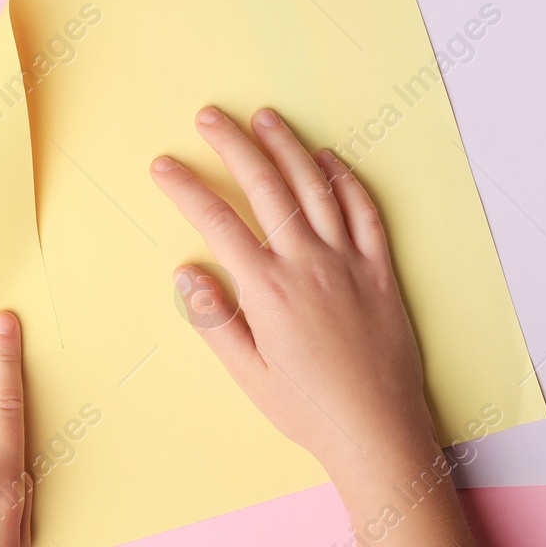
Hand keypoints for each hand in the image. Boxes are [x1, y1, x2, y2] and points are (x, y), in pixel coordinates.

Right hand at [150, 106, 437, 486]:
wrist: (378, 430)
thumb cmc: (307, 409)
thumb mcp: (247, 374)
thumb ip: (214, 319)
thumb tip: (187, 273)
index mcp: (267, 290)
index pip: (217, 222)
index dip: (186, 188)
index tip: (164, 165)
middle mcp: (307, 264)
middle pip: (265, 187)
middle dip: (233, 145)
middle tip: (211, 116)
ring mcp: (348, 262)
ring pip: (314, 188)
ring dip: (287, 147)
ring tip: (265, 118)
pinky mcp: (381, 270)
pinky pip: (364, 212)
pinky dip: (345, 180)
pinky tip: (328, 159)